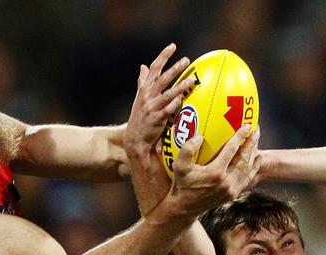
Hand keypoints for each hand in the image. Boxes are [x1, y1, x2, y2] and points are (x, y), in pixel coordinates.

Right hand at [124, 43, 194, 158]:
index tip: (173, 46)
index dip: (163, 56)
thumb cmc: (139, 116)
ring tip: (191, 80)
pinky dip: (174, 104)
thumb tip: (143, 66)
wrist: (134, 138)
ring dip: (179, 86)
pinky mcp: (156, 119)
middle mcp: (147, 96)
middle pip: (162, 79)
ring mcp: (151, 107)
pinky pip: (167, 110)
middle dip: (174, 68)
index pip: (154, 68)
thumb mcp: (139, 97)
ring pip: (167, 94)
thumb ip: (142, 81)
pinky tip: (183, 99)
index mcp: (144, 89)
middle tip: (186, 60)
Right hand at [168, 124, 259, 216]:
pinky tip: (257, 158)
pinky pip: (247, 178)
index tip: (247, 126)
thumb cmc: (181, 184)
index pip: (231, 150)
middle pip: (244, 158)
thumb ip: (187, 149)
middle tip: (256, 130)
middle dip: (251, 143)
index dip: (240, 136)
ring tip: (256, 141)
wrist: (185, 207)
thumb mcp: (179, 166)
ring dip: (253, 153)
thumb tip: (200, 137)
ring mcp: (231, 189)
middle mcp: (226, 181)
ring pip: (248, 168)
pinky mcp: (233, 194)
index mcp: (215, 172)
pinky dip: (254, 167)